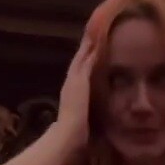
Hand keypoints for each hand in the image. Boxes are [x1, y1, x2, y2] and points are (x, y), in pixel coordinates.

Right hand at [56, 35, 93, 149]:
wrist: (67, 134)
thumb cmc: (72, 133)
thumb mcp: (77, 120)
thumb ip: (80, 116)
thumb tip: (85, 122)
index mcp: (70, 92)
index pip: (76, 73)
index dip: (81, 61)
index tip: (86, 51)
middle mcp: (70, 82)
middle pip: (78, 61)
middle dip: (84, 48)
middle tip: (89, 32)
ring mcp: (74, 79)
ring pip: (81, 57)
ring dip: (87, 44)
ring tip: (92, 30)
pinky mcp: (80, 79)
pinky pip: (86, 60)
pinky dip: (90, 50)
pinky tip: (97, 40)